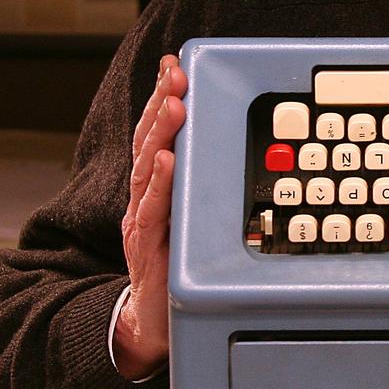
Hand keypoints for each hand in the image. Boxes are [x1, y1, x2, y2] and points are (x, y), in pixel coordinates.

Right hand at [115, 54, 186, 379]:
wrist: (154, 323)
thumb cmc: (174, 268)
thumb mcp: (194, 222)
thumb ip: (206, 191)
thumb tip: (245, 159)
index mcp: (156, 190)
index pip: (157, 135)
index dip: (163, 99)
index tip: (174, 64)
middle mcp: (145, 200)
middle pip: (150, 143)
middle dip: (162, 103)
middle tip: (175, 72)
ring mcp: (144, 222)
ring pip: (149, 170)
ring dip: (162, 133)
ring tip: (174, 103)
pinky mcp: (148, 248)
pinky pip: (154, 212)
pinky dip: (160, 184)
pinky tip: (166, 161)